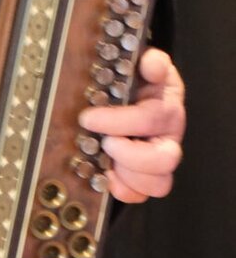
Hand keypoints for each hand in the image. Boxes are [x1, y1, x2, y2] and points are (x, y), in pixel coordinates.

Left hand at [77, 47, 185, 202]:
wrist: (130, 87)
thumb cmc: (134, 78)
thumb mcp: (142, 64)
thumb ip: (151, 62)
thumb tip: (151, 64)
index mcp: (166, 105)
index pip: (153, 118)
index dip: (120, 122)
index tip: (89, 118)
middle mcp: (167, 135)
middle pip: (164, 159)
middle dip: (128, 155)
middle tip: (104, 143)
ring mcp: (159, 157)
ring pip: (159, 183)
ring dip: (128, 175)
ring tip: (106, 160)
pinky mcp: (146, 174)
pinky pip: (143, 194)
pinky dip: (124, 190)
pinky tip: (107, 178)